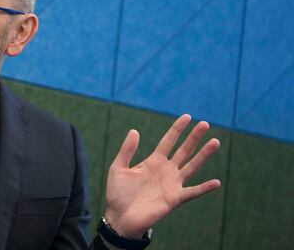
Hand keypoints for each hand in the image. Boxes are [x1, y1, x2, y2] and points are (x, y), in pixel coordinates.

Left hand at [103, 114, 220, 237]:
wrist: (119, 218)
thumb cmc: (118, 193)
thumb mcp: (118, 167)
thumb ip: (127, 150)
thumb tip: (134, 130)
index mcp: (153, 161)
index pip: (168, 141)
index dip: (177, 129)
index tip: (187, 116)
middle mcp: (166, 170)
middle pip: (183, 150)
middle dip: (194, 137)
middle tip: (204, 123)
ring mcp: (172, 184)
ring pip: (192, 166)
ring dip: (203, 155)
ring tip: (214, 142)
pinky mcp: (174, 199)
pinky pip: (192, 192)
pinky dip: (204, 188)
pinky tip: (216, 182)